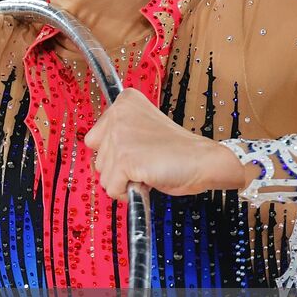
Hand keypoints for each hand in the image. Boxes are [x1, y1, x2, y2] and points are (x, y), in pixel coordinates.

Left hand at [83, 88, 248, 199]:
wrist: (202, 160)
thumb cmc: (176, 150)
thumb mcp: (142, 129)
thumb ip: (118, 134)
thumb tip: (96, 157)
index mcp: (124, 102)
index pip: (94, 139)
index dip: (115, 153)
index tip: (138, 150)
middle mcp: (118, 114)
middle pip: (98, 158)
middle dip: (118, 168)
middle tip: (145, 161)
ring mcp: (120, 136)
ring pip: (104, 175)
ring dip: (124, 181)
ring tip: (148, 169)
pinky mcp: (125, 159)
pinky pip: (112, 188)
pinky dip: (127, 193)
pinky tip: (146, 180)